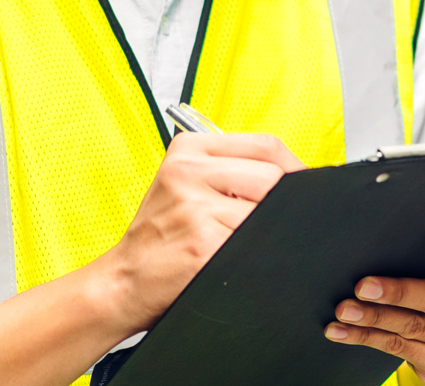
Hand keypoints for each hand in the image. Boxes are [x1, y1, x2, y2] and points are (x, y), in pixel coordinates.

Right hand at [91, 132, 304, 331]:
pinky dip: (256, 253)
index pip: (264, 145)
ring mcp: (195, 207)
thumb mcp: (183, 185)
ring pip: (267, 213)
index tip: (301, 185)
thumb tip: (293, 176)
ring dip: (265, 232)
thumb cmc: (160, 236)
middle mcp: (188, 172)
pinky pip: (254, 243)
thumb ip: (230, 170)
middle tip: (269, 222)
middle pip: (272, 177)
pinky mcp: (203, 243)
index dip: (294, 166)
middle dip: (281, 203)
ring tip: (237, 241)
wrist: (123, 280)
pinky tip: (234, 258)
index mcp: (187, 150)